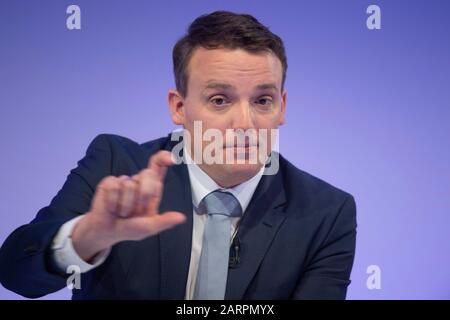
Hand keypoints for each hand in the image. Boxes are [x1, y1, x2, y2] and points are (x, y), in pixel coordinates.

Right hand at [71, 151, 185, 261]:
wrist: (107, 232)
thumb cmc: (129, 228)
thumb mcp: (149, 228)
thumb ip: (164, 221)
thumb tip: (181, 217)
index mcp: (152, 189)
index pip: (158, 166)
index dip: (164, 158)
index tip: (172, 159)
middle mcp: (139, 181)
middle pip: (148, 173)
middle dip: (145, 193)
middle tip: (137, 211)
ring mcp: (124, 181)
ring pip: (130, 184)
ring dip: (126, 204)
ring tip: (122, 213)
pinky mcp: (109, 183)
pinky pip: (115, 187)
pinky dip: (113, 202)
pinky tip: (112, 208)